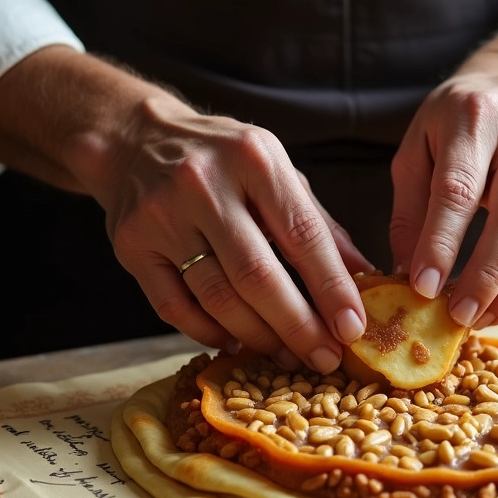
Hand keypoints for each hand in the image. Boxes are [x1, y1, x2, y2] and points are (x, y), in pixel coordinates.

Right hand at [0, 48, 369, 373]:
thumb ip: (317, 223)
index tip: (353, 329)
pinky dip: (209, 333)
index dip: (331, 288)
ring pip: (218, 298)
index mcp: (253, 158)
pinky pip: (175, 308)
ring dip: (259, 337)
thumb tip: (365, 277)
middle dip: (298, 326)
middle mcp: (204, 184)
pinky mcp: (131, 246)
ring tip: (287, 356)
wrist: (133, 138)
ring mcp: (162, 216)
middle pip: (258, 276)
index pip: (302, 235)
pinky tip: (235, 342)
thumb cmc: (219, 159)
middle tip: (325, 359)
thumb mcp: (274, 170)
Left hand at [389, 0, 497, 328]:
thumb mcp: (418, 147)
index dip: (440, 244)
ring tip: (482, 318)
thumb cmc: (457, 122)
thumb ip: (409, 208)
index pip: (459, 190)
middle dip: (484, 276)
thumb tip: (406, 271)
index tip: (423, 287)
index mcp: (474, 120)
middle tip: (458, 315)